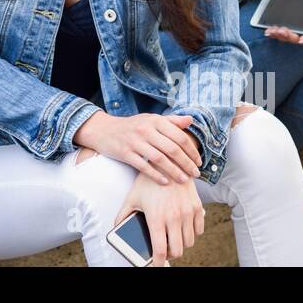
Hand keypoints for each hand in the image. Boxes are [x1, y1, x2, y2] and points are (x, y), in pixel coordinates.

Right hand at [73, 111, 202, 185]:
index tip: (199, 162)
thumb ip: (171, 121)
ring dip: (174, 171)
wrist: (103, 130)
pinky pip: (143, 166)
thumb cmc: (132, 126)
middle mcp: (145, 129)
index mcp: (154, 120)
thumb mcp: (150, 119)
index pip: (179, 136)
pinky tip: (165, 182)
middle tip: (196, 174)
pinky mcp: (125, 153)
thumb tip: (191, 120)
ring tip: (184, 180)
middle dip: (186, 163)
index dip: (191, 150)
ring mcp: (134, 141)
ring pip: (159, 159)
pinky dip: (156, 175)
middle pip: (172, 149)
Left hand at [114, 170, 203, 264]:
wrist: (168, 160)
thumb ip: (123, 215)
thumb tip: (116, 228)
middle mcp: (174, 218)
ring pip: (189, 242)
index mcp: (156, 218)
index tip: (156, 265)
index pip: (160, 250)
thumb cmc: (148, 180)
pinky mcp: (196, 207)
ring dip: (181, 244)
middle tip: (164, 250)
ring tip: (173, 239)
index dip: (159, 262)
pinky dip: (192, 233)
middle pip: (177, 250)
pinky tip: (183, 228)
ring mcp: (187, 213)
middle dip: (170, 254)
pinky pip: (198, 230)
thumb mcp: (132, 197)